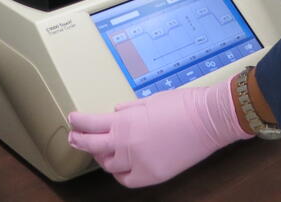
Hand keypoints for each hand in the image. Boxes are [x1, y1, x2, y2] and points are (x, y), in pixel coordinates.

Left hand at [67, 80, 251, 186]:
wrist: (208, 120)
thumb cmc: (182, 105)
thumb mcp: (150, 100)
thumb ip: (129, 109)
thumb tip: (116, 113)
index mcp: (125, 122)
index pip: (91, 125)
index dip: (78, 123)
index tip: (72, 120)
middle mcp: (126, 145)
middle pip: (94, 147)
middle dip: (80, 141)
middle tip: (74, 137)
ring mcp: (138, 163)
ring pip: (109, 165)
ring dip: (102, 157)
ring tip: (100, 150)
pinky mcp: (152, 176)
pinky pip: (127, 179)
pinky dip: (121, 173)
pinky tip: (120, 166)